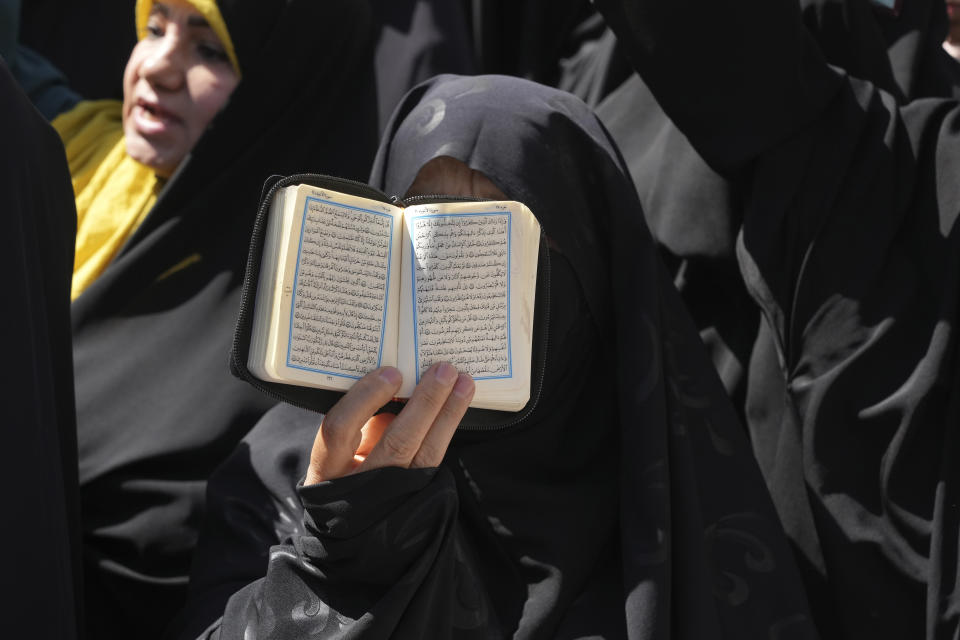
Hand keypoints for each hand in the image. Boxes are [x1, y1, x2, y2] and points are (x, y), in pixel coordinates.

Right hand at [304, 363, 474, 484]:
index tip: (391, 373)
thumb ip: (363, 423)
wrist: (352, 528)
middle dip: (424, 404)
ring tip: (464, 385)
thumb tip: (399, 391)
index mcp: (327, 467)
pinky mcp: (417, 498)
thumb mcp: (338, 452)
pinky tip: (459, 406)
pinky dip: (448, 429)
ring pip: (426, 456)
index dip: (366, 399)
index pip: (340, 429)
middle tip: (444, 371)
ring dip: (448, 415)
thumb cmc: (341, 474)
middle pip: (396, 443)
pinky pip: (435, 460)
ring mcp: (391, 497)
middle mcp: (358, 485)